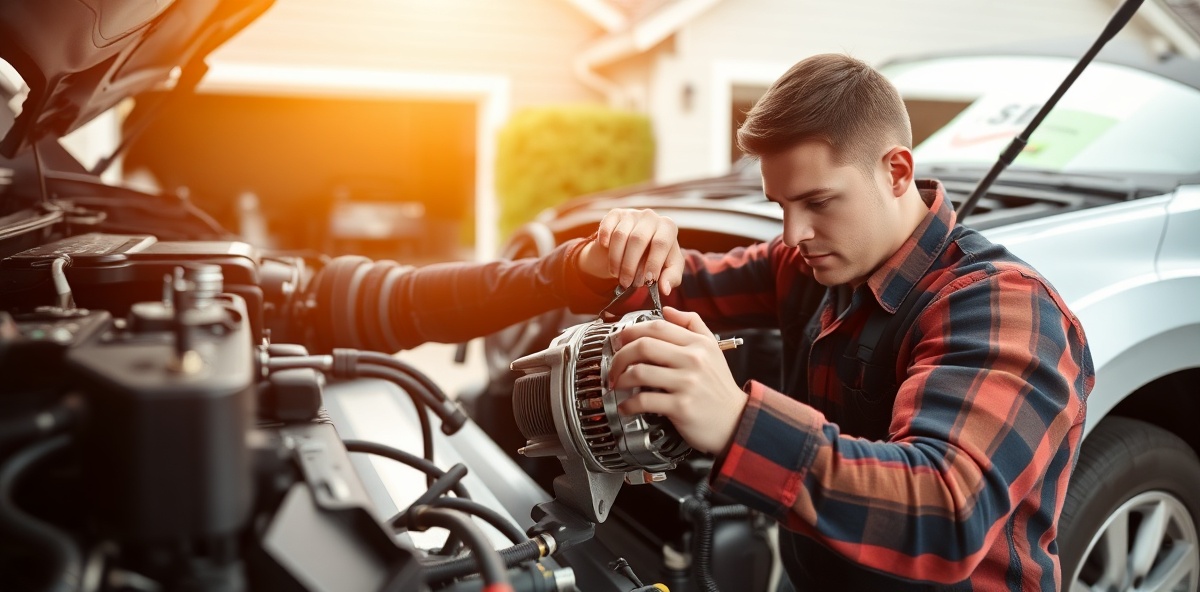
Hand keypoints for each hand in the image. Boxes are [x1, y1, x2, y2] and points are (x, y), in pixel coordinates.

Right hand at [578, 208, 683, 294]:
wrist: (635, 247)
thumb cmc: (655, 258)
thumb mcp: (668, 269)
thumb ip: (671, 278)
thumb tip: (665, 289)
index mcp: (668, 227)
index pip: (660, 244)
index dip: (653, 264)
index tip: (647, 281)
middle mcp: (651, 216)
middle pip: (638, 239)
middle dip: (630, 266)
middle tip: (626, 283)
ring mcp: (632, 213)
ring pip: (620, 235)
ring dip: (616, 259)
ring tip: (616, 274)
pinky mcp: (615, 214)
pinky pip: (607, 226)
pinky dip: (605, 240)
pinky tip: (606, 249)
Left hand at [608, 306, 747, 453]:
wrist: (735, 421)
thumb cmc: (719, 387)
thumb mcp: (713, 349)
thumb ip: (692, 324)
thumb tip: (667, 310)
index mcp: (698, 344)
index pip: (657, 326)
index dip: (631, 331)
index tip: (619, 340)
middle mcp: (693, 360)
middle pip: (643, 346)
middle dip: (620, 355)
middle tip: (613, 366)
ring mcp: (687, 383)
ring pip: (639, 372)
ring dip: (620, 379)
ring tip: (617, 385)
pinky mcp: (681, 407)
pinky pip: (644, 401)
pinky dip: (628, 405)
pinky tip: (626, 407)